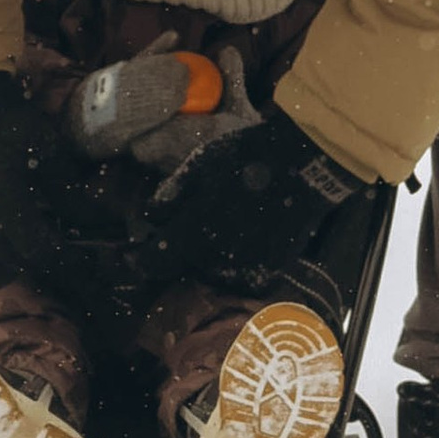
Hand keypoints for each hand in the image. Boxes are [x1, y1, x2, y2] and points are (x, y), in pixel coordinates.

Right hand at [0, 71, 114, 306]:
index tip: (89, 269)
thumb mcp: (49, 150)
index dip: (66, 265)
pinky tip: (1, 270)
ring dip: (27, 270)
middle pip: (21, 263)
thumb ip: (70, 191)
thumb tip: (99, 220)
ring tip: (53, 268)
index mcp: (4, 200)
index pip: (40, 250)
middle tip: (80, 274)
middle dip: (54, 272)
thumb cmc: (11, 126)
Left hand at [152, 103, 367, 293]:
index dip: (140, 259)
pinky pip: (240, 277)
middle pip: (182, 269)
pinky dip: (236, 264)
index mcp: (190, 238)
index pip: (151, 264)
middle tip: (190, 229)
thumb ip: (169, 197)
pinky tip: (242, 238)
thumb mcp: (196, 168)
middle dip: (180, 254)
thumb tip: (151, 218)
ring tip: (220, 230)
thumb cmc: (243, 160)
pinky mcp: (268, 273)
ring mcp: (242, 272)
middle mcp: (212, 263)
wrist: (301, 168)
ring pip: (211, 275)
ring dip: (208, 259)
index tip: (136, 253)